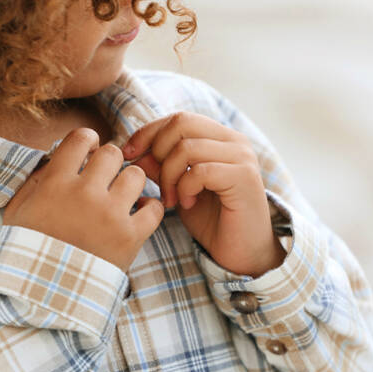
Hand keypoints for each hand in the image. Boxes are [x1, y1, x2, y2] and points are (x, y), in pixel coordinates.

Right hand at [2, 127, 164, 272]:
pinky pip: (154, 209)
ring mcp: (110, 215)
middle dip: (110, 164)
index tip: (89, 154)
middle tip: (106, 180)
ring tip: (123, 199)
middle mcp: (85, 193)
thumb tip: (52, 161)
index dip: (88, 142)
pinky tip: (138, 216)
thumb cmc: (26, 255)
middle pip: (112, 154)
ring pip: (136, 176)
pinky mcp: (130, 238)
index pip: (81, 139)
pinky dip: (149, 209)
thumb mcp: (16, 214)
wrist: (43, 297)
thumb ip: (34, 183)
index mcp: (55, 183)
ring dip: (131, 184)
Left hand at [120, 111, 287, 276]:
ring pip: (187, 147)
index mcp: (220, 138)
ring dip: (169, 176)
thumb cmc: (212, 222)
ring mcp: (241, 157)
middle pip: (181, 123)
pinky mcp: (244, 177)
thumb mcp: (178, 190)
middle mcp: (234, 141)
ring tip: (172, 200)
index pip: (178, 119)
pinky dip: (186, 188)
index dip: (149, 133)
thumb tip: (135, 153)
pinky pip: (201, 171)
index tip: (128, 154)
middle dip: (158, 153)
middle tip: (158, 185)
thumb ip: (161, 169)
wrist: (242, 252)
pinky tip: (187, 204)